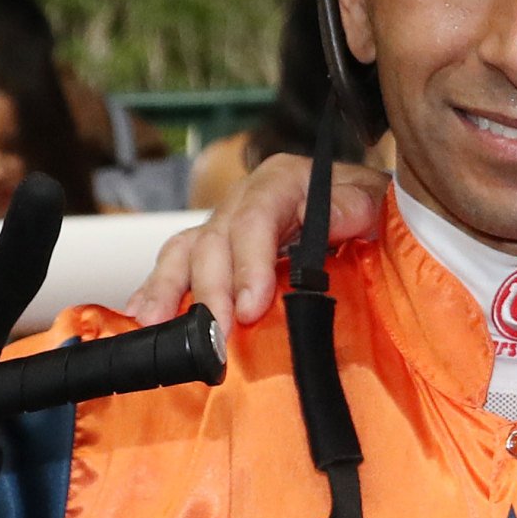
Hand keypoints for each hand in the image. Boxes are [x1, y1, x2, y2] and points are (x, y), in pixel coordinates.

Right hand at [127, 147, 390, 336]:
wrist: (369, 209)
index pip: (255, 219)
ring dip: (168, 290)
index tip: (252, 308)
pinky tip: (141, 316)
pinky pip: (178, 265)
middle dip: (211, 291)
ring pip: (185, 250)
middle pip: (215, 240)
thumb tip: (331, 221)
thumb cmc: (372, 208)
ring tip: (153, 323)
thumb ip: (354, 208)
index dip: (249, 264)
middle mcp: (245, 199)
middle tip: (215, 337)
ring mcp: (225, 224)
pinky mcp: (215, 251)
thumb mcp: (375, 200)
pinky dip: (159, 290)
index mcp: (283, 181)